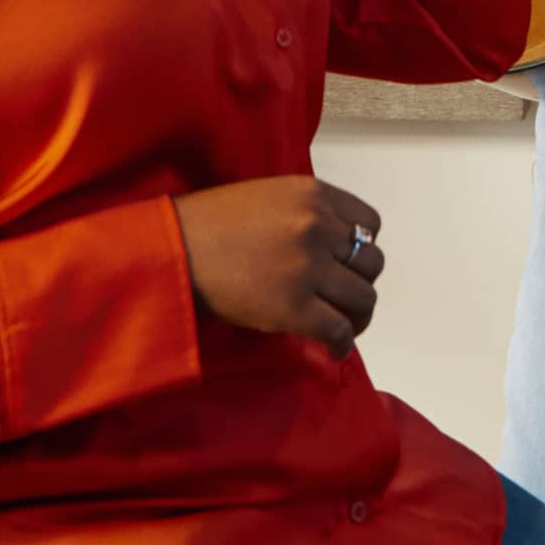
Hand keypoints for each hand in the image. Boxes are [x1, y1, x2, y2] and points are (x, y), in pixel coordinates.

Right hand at [172, 175, 383, 359]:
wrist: (172, 250)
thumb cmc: (212, 224)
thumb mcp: (270, 197)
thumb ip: (308, 213)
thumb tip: (335, 245)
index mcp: (315, 194)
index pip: (371, 223)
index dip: (363, 247)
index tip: (349, 263)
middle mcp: (319, 226)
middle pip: (372, 261)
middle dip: (361, 282)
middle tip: (345, 298)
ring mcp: (308, 266)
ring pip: (363, 297)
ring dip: (358, 315)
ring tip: (344, 325)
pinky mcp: (293, 307)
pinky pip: (338, 329)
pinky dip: (343, 343)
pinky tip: (333, 350)